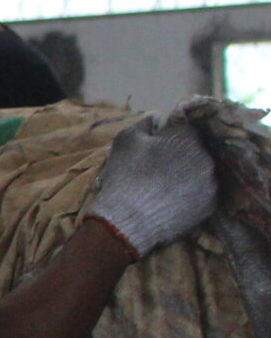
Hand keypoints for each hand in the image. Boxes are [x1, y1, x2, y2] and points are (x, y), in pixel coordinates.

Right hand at [87, 113, 217, 256]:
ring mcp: (211, 182)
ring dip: (187, 176)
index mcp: (187, 137)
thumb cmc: (125, 176)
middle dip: (180, 156)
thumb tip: (157, 116)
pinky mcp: (210, 205)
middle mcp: (206, 157)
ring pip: (200, 173)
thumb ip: (145, 122)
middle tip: (158, 170)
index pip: (185, 129)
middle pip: (196, 151)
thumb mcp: (126, 140)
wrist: (127, 220)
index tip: (155, 149)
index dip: (169, 138)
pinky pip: (202, 194)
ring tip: (164, 188)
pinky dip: (190, 195)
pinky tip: (171, 201)